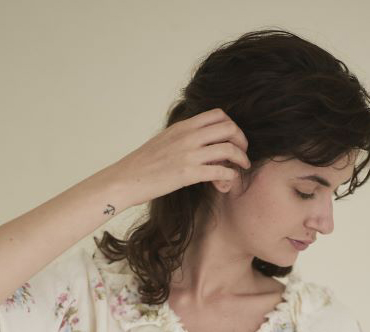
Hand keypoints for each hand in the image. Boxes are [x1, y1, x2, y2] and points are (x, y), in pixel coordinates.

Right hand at [111, 107, 250, 205]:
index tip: (234, 138)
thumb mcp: (165, 141)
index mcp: (183, 126)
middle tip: (243, 152)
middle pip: (229, 128)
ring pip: (228, 149)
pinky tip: (229, 180)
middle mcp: (188, 137)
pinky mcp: (188, 174)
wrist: (126, 179)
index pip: (218, 114)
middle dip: (242, 140)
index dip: (232, 125)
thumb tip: (198, 140)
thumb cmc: (143, 164)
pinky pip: (220, 171)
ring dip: (241, 158)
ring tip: (243, 167)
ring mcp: (189, 154)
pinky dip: (230, 175)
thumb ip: (183, 137)